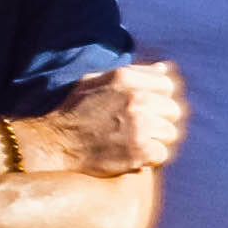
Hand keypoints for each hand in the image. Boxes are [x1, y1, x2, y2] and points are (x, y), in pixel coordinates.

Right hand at [47, 61, 191, 175]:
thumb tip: (164, 68)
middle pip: (173, 110)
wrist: (55, 143)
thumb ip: (132, 73)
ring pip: (170, 133)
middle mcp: (135, 98)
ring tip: (132, 142)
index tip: (147, 111)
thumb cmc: (74, 112)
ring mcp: (139, 124)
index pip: (167, 86)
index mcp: (124, 78)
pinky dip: (149, 158)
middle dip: (160, 121)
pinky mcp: (140, 149)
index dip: (159, 100)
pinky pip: (162, 154)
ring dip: (155, 140)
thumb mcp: (95, 82)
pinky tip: (132, 156)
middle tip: (138, 130)